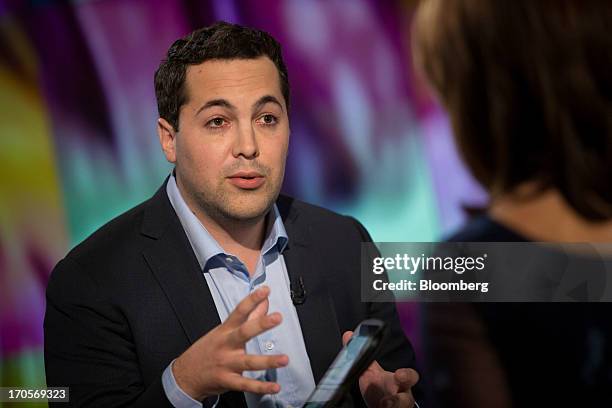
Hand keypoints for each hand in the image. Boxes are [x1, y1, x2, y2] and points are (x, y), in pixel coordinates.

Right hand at [173, 286, 287, 400]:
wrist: (185, 374)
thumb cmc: (209, 349)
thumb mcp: (224, 330)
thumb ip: (249, 316)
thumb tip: (264, 302)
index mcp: (226, 330)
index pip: (239, 311)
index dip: (252, 299)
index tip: (264, 290)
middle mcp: (227, 345)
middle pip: (244, 332)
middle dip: (261, 324)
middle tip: (277, 317)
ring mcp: (226, 363)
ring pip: (248, 361)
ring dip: (268, 361)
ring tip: (284, 359)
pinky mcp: (227, 380)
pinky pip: (246, 385)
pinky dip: (261, 387)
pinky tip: (274, 387)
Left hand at [342, 331, 418, 407]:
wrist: (379, 405)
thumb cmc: (378, 388)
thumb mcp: (369, 371)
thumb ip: (360, 354)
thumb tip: (348, 335)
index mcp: (398, 382)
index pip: (409, 376)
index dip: (406, 375)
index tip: (399, 374)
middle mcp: (401, 395)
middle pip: (407, 398)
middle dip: (400, 399)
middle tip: (388, 400)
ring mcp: (398, 406)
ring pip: (402, 407)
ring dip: (393, 407)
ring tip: (383, 405)